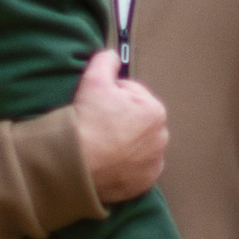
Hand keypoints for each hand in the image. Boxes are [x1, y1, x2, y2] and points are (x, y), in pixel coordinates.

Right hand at [72, 44, 168, 198]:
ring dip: (125, 142)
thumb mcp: (94, 80)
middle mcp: (161, 138)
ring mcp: (154, 164)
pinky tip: (109, 161)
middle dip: (121, 120)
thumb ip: (107, 60)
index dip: (112, 97)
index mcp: (155, 111)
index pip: (133, 95)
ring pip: (138, 145)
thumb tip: (112, 55)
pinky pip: (136, 169)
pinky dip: (126, 165)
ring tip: (102, 144)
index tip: (98, 106)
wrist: (76, 164)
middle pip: (137, 121)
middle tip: (98, 125)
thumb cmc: (87, 120)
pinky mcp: (144, 184)